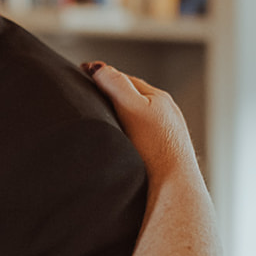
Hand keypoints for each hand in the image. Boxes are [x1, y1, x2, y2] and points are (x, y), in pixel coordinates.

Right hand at [84, 62, 198, 179]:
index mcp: (159, 98)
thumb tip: (98, 68)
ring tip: (101, 124)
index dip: (102, 78)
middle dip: (111, 97)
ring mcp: (165, 135)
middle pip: (131, 98)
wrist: (174, 187)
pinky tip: (119, 145)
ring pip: (136, 118)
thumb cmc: (156, 149)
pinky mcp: (162, 155)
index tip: (81, 77)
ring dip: (119, 118)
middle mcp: (166, 114)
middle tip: (87, 100)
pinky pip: (140, 137)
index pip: (124, 79)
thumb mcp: (132, 108)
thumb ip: (116, 84)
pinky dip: (127, 135)